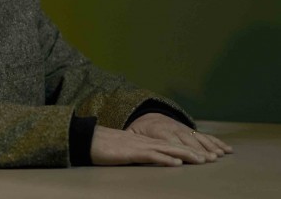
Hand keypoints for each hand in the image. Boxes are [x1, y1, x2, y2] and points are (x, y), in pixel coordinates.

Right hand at [90, 125, 209, 165]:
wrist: (88, 139)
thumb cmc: (103, 146)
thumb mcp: (125, 151)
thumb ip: (137, 154)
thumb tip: (147, 160)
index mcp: (145, 142)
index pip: (171, 145)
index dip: (188, 149)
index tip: (204, 154)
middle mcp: (146, 142)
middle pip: (174, 146)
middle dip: (194, 152)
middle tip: (212, 158)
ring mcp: (140, 146)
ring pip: (168, 149)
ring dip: (186, 155)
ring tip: (202, 160)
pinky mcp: (132, 153)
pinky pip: (153, 156)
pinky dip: (166, 159)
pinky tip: (177, 163)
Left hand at [126, 113, 232, 161]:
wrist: (146, 113)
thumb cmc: (138, 128)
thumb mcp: (131, 133)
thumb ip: (133, 140)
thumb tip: (133, 149)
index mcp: (158, 130)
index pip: (171, 141)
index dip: (181, 149)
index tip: (191, 157)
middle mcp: (173, 128)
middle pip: (188, 140)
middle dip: (199, 149)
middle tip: (209, 159)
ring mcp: (183, 128)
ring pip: (198, 138)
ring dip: (210, 146)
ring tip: (219, 155)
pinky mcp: (190, 130)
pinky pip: (204, 136)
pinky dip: (216, 142)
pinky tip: (226, 149)